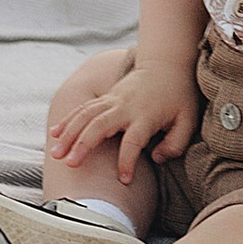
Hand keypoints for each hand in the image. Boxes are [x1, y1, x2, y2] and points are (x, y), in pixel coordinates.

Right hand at [49, 52, 199, 183]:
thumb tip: (156, 158)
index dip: (127, 162)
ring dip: (69, 134)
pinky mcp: (106, 97)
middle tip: (70, 164)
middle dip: (84, 145)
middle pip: (100, 125)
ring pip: (85, 116)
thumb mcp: (188, 119)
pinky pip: (83, 108)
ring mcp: (113, 100)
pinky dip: (67, 120)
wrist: (167, 63)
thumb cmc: (179, 95)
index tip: (124, 180)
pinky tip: (54, 133)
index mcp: (146, 116)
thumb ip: (176, 143)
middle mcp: (125, 107)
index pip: (133, 142)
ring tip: (56, 153)